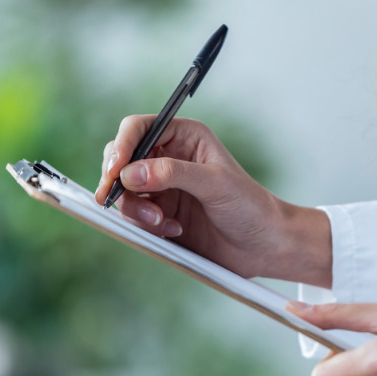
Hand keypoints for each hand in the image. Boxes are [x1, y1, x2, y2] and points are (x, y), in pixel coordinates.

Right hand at [94, 116, 330, 284]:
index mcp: (184, 136)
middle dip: (118, 180)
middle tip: (114, 197)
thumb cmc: (250, 207)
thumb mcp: (214, 183)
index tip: (115, 171)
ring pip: (123, 190)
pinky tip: (173, 230)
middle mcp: (169, 157)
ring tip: (161, 222)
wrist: (262, 246)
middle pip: (121, 158)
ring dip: (135, 208)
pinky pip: (134, 216)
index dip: (121, 146)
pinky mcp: (159, 214)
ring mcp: (162, 187)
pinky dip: (146, 225)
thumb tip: (131, 172)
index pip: (138, 128)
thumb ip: (172, 173)